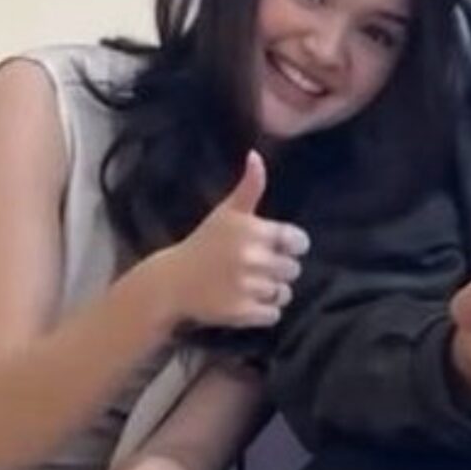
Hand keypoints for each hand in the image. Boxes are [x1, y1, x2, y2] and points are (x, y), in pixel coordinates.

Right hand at [149, 151, 309, 329]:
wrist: (172, 282)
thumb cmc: (204, 244)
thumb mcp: (226, 213)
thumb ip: (249, 187)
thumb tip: (256, 155)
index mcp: (253, 231)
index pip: (298, 241)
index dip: (291, 246)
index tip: (276, 247)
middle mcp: (252, 258)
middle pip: (293, 269)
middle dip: (279, 270)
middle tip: (256, 268)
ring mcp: (247, 287)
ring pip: (285, 293)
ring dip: (272, 292)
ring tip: (249, 285)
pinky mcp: (242, 313)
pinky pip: (274, 315)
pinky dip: (264, 312)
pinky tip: (246, 302)